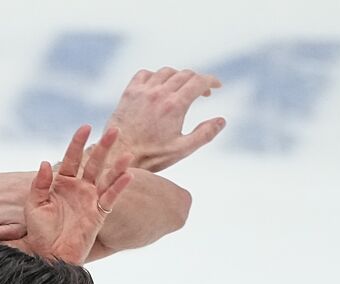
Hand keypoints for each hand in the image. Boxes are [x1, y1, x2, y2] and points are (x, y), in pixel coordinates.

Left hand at [15, 125, 133, 263]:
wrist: (49, 255)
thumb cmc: (39, 233)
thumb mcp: (34, 206)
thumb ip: (39, 185)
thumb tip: (44, 163)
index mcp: (61, 184)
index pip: (72, 159)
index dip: (78, 143)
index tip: (85, 127)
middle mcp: (78, 189)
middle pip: (93, 163)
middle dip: (103, 147)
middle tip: (114, 130)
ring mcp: (90, 201)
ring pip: (106, 178)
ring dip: (116, 166)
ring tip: (127, 153)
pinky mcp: (98, 214)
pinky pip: (110, 198)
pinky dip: (119, 187)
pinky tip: (128, 176)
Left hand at [106, 67, 224, 171]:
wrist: (118, 156)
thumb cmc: (150, 156)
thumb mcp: (182, 149)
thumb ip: (204, 134)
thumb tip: (222, 120)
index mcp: (175, 105)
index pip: (199, 82)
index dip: (212, 81)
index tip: (217, 87)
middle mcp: (159, 93)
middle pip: (185, 74)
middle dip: (197, 80)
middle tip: (201, 92)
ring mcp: (143, 91)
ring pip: (166, 72)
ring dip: (177, 77)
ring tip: (180, 90)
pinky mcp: (129, 93)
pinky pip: (144, 74)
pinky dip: (155, 76)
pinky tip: (157, 87)